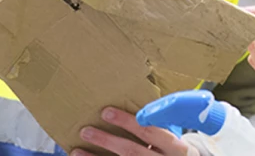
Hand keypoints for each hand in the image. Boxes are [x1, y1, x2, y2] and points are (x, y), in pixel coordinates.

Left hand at [73, 107, 193, 155]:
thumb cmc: (175, 150)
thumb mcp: (175, 138)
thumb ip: (159, 125)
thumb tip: (132, 103)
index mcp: (176, 148)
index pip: (151, 131)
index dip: (128, 122)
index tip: (105, 111)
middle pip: (133, 152)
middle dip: (107, 141)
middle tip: (86, 130)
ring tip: (77, 151)